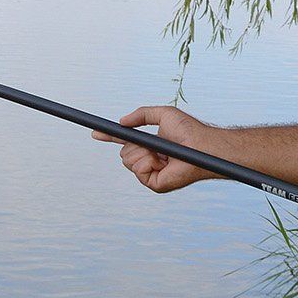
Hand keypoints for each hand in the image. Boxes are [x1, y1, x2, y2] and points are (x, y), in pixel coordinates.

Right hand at [92, 105, 216, 192]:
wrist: (201, 145)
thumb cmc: (188, 131)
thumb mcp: (163, 114)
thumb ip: (142, 113)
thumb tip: (122, 121)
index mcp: (150, 146)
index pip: (126, 143)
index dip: (111, 138)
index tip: (96, 133)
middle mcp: (149, 161)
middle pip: (123, 154)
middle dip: (134, 146)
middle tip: (153, 145)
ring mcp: (151, 174)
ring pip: (128, 162)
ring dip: (143, 153)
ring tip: (162, 153)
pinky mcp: (155, 184)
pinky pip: (138, 171)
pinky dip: (148, 162)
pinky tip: (163, 162)